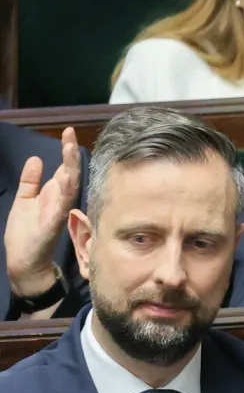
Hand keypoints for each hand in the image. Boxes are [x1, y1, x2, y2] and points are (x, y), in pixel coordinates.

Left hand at [5, 127, 79, 295]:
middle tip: (69, 135)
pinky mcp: (53, 223)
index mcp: (54, 193)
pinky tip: (67, 179)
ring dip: (70, 169)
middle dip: (70, 154)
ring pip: (69, 186)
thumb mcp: (24, 200)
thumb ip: (30, 181)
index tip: (66, 132)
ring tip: (69, 150)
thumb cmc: (26, 233)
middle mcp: (60, 200)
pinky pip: (61, 206)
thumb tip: (35, 158)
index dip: (66, 151)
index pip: (64, 168)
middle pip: (69, 173)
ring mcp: (58, 211)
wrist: (24, 260)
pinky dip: (66, 193)